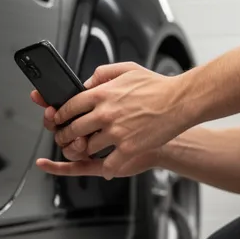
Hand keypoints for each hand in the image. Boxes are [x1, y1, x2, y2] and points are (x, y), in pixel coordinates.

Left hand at [30, 61, 189, 178]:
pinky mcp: (128, 148)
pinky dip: (107, 169)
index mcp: (102, 94)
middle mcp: (105, 113)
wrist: (180, 101)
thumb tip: (87, 83)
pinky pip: (109, 164)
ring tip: (87, 151)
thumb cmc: (157, 86)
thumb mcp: (127, 69)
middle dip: (65, 136)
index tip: (59, 120)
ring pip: (87, 148)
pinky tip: (107, 169)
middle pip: (72, 130)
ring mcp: (116, 132)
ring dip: (85, 151)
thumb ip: (102, 74)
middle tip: (66, 139)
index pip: (69, 107)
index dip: (60, 116)